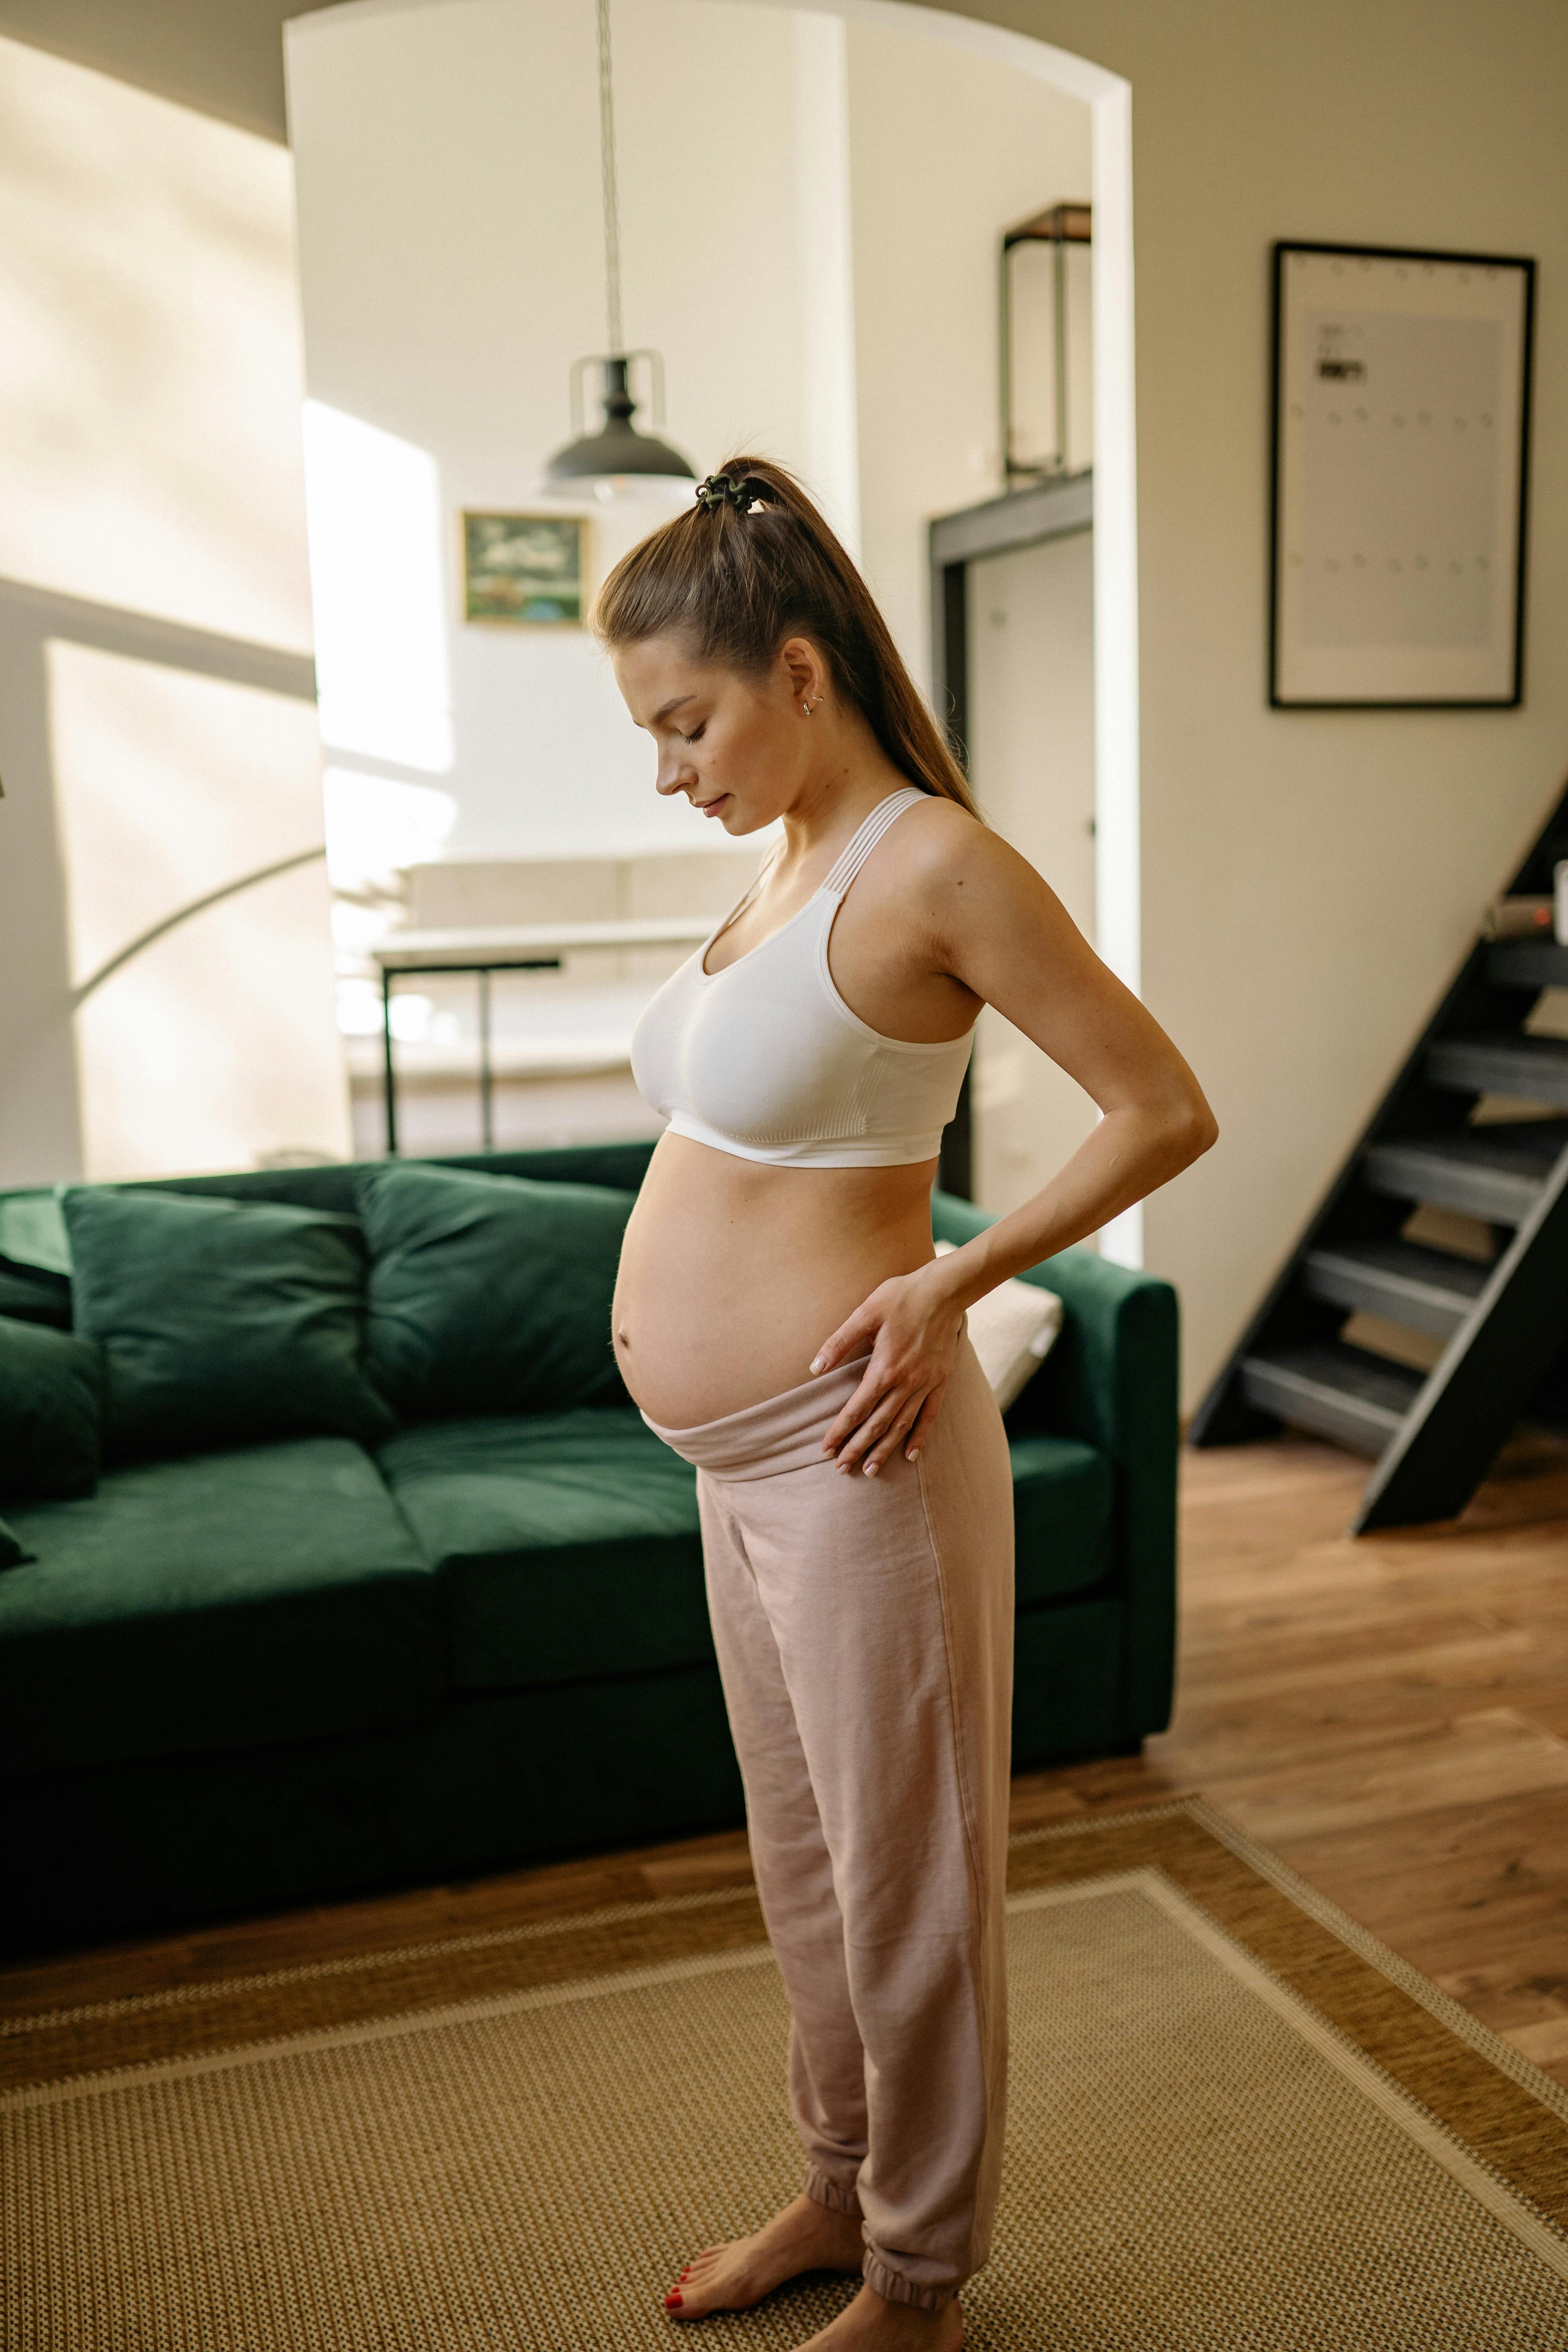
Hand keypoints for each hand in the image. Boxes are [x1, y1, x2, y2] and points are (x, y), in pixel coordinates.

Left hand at [811, 1262, 966, 1476]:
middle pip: (877, 1424)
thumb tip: (814, 1368)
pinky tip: (911, 1455)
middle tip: (842, 1469)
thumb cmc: (901, 1296)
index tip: (825, 1450)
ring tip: (870, 1469)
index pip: (856, 1409)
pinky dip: (920, 1436)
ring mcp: (926, 1383)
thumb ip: (839, 1342)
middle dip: (857, 1448)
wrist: (945, 1289)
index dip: (840, 1431)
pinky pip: (930, 1415)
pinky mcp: (941, 1380)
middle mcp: (905, 1382)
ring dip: (884, 1449)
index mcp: (883, 1368)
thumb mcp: (864, 1313)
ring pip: (902, 1425)